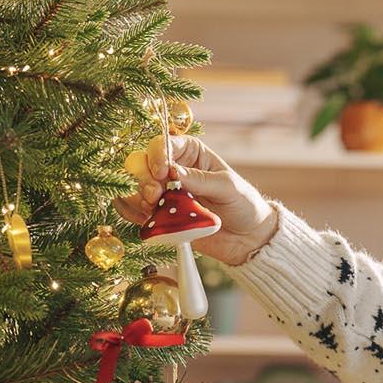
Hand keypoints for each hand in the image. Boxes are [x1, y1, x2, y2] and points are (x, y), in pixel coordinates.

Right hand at [114, 134, 279, 265]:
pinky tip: (147, 219)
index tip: (163, 172)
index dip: (157, 155)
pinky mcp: (160, 216)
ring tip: (153, 208)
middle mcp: (173, 170)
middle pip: (141, 164)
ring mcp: (164, 193)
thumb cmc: (244, 204)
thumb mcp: (229, 187)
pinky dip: (134, 214)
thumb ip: (201, 179)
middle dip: (144, 179)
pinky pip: (134, 211)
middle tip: (155, 195)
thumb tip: (173, 171)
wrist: (247, 238)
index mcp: (190, 153)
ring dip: (138, 197)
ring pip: (135, 187)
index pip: (163, 144)